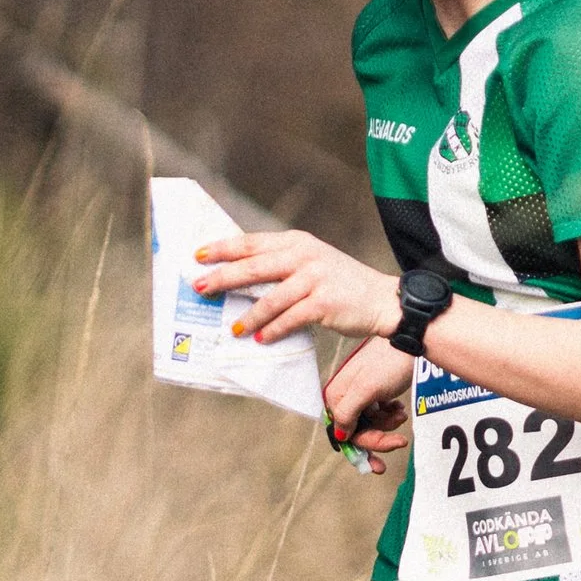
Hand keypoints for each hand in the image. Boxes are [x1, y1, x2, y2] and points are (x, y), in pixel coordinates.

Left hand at [192, 228, 403, 345]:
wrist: (382, 299)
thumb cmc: (341, 284)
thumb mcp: (312, 263)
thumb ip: (282, 264)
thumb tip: (240, 277)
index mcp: (297, 242)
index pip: (252, 243)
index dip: (223, 248)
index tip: (198, 255)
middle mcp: (304, 256)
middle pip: (254, 267)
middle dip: (223, 278)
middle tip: (200, 288)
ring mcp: (314, 279)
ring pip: (270, 298)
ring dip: (249, 316)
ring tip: (233, 329)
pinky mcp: (324, 303)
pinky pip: (290, 319)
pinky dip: (274, 330)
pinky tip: (261, 339)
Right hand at [324, 335, 413, 473]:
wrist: (411, 341)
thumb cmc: (389, 364)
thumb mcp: (366, 391)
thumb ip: (348, 413)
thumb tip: (338, 435)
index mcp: (335, 395)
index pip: (343, 433)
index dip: (361, 448)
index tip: (378, 463)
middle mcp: (343, 395)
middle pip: (357, 430)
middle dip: (378, 437)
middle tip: (399, 441)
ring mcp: (359, 392)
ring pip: (370, 422)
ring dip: (386, 424)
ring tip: (400, 413)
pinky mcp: (374, 389)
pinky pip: (379, 412)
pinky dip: (390, 414)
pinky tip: (398, 407)